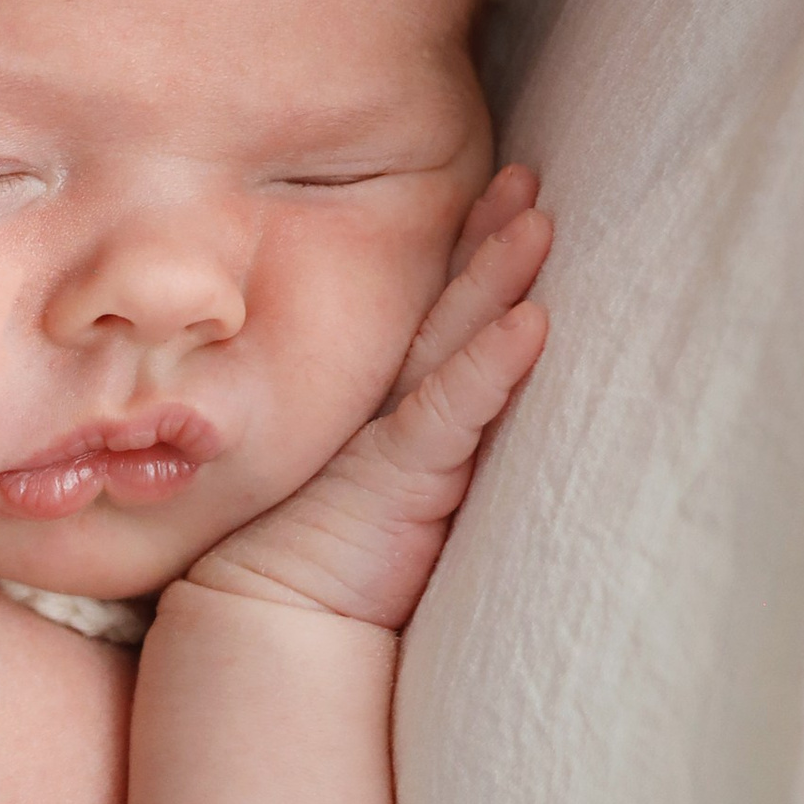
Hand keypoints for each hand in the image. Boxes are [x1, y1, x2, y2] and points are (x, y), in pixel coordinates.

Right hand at [188, 167, 548, 633]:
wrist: (266, 624)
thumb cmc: (327, 570)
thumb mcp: (391, 500)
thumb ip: (428, 456)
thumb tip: (475, 434)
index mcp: (389, 412)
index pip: (438, 323)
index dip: (473, 261)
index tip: (509, 206)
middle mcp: (388, 409)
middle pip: (447, 308)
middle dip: (488, 240)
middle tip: (526, 179)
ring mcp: (390, 434)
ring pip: (451, 337)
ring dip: (495, 274)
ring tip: (537, 217)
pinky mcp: (395, 473)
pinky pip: (452, 408)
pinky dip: (492, 363)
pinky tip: (531, 321)